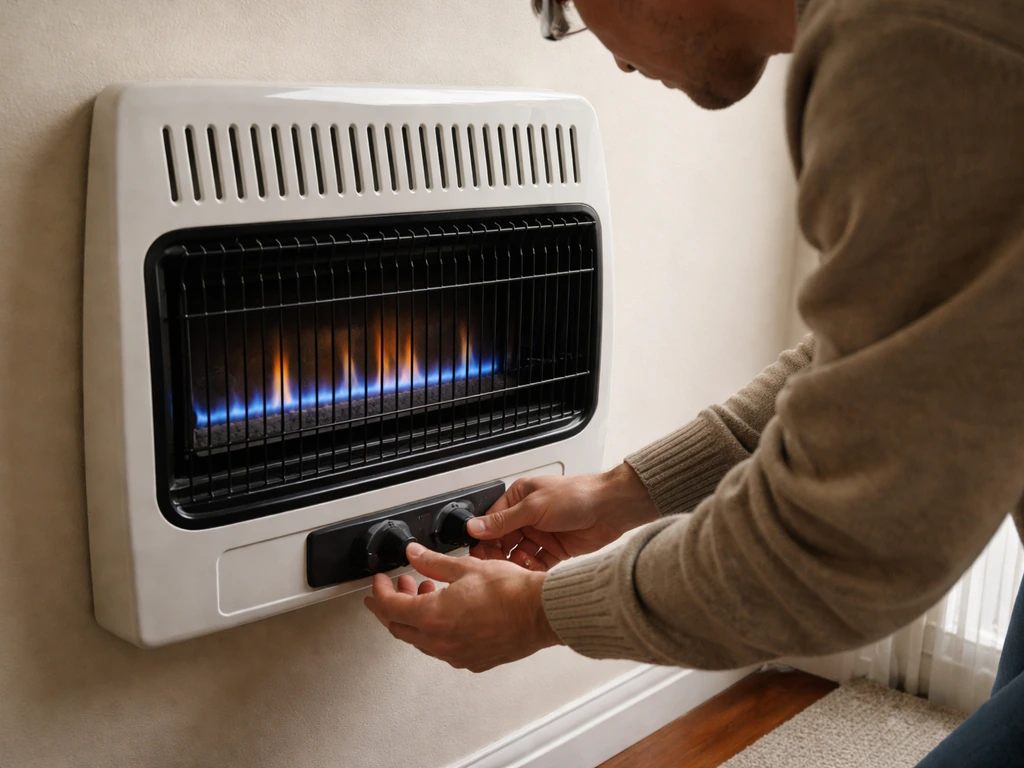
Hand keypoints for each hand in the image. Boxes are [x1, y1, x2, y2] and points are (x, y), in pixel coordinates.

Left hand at [364, 543, 561, 672]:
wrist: (541, 612)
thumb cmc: (512, 592)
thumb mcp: (466, 567)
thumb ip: (433, 562)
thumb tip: (414, 555)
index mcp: (433, 617)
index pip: (390, 608)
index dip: (380, 593)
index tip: (380, 583)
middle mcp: (441, 641)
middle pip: (400, 628)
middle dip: (393, 606)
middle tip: (396, 589)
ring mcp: (456, 654)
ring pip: (421, 640)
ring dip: (416, 617)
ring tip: (427, 593)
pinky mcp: (473, 660)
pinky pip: (443, 649)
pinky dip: (436, 631)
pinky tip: (448, 614)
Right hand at [468, 463, 657, 570]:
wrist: (611, 509)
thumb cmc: (577, 496)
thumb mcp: (533, 507)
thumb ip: (503, 520)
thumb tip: (474, 526)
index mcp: (519, 497)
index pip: (493, 521)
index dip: (485, 538)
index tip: (478, 553)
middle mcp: (529, 515)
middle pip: (504, 540)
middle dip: (499, 553)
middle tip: (495, 565)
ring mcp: (542, 533)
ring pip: (519, 553)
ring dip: (516, 562)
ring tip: (515, 567)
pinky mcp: (555, 549)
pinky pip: (537, 563)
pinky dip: (532, 568)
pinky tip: (530, 570)